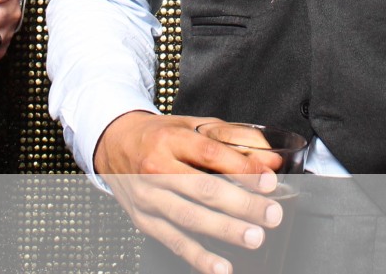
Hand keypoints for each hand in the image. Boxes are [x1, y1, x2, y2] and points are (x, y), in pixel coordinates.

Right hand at [95, 111, 286, 273]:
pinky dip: (199, 257)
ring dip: (225, 230)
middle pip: (203, 188)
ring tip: (254, 237)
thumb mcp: (192, 125)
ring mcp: (149, 197)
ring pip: (190, 217)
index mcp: (170, 139)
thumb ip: (233, 139)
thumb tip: (270, 161)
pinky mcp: (145, 221)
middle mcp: (156, 168)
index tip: (269, 180)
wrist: (114, 145)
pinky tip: (221, 267)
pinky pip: (175, 241)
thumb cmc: (159, 136)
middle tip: (270, 214)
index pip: (210, 154)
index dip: (242, 168)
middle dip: (241, 204)